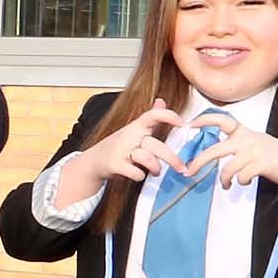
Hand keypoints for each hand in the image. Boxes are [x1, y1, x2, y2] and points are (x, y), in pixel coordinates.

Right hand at [67, 101, 188, 193]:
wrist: (93, 161)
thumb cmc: (118, 146)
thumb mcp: (133, 129)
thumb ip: (149, 118)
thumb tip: (161, 100)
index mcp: (136, 126)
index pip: (153, 115)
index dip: (169, 116)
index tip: (183, 124)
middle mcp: (129, 136)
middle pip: (156, 146)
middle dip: (172, 159)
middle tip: (181, 168)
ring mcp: (121, 150)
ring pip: (147, 158)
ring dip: (156, 168)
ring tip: (156, 172)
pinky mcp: (115, 165)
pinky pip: (136, 173)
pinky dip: (140, 176)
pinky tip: (139, 175)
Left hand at [189, 123, 277, 199]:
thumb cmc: (274, 155)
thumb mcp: (256, 142)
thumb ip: (238, 144)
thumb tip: (214, 151)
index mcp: (245, 133)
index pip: (223, 121)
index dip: (206, 120)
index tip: (191, 124)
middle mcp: (248, 139)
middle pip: (215, 150)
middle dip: (199, 162)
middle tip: (189, 172)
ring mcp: (254, 151)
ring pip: (227, 169)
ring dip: (224, 180)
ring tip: (227, 185)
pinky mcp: (261, 164)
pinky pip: (241, 177)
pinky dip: (241, 182)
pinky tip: (246, 182)